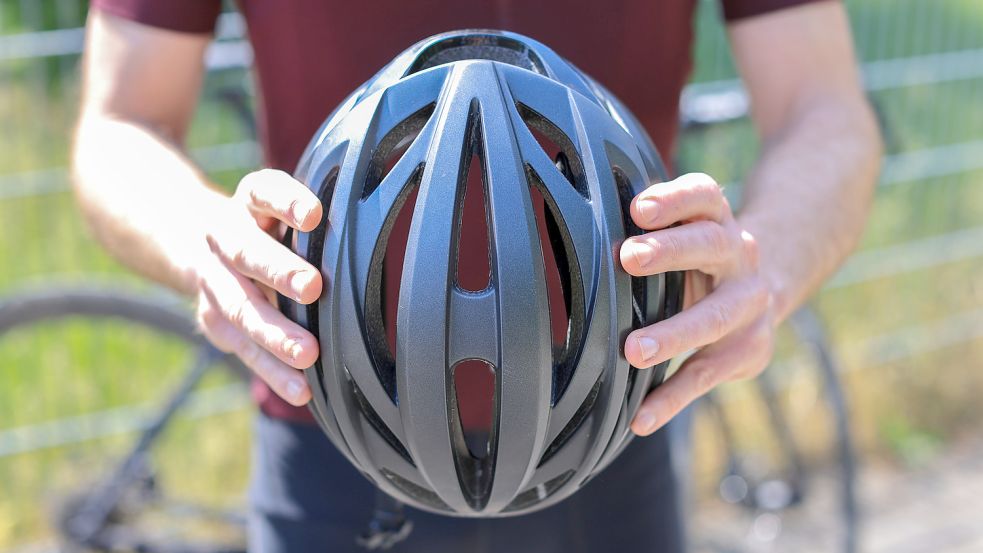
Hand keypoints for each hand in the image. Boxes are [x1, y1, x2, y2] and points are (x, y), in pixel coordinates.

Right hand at [194, 169, 322, 405]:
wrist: (201, 239)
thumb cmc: (272, 223)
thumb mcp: (287, 204)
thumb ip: (318, 216)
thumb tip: (381, 219)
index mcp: (249, 201)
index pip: (265, 192)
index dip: (286, 202)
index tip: (314, 215)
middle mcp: (224, 236)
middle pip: (246, 252)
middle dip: (277, 271)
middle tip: (312, 287)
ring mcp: (213, 278)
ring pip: (239, 306)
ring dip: (274, 332)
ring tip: (307, 353)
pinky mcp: (213, 318)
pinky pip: (243, 347)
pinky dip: (271, 370)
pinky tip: (300, 389)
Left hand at [619, 173, 775, 435]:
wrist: (767, 287)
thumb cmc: (698, 257)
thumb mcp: (685, 233)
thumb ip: (646, 231)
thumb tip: (571, 228)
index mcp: (718, 220)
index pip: (705, 196)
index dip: (675, 198)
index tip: (639, 207)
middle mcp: (738, 254)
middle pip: (710, 244)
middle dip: (670, 251)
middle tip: (629, 257)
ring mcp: (748, 304)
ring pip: (714, 316)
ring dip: (673, 333)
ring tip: (634, 351)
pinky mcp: (747, 351)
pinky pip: (705, 375)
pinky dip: (671, 399)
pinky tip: (640, 418)